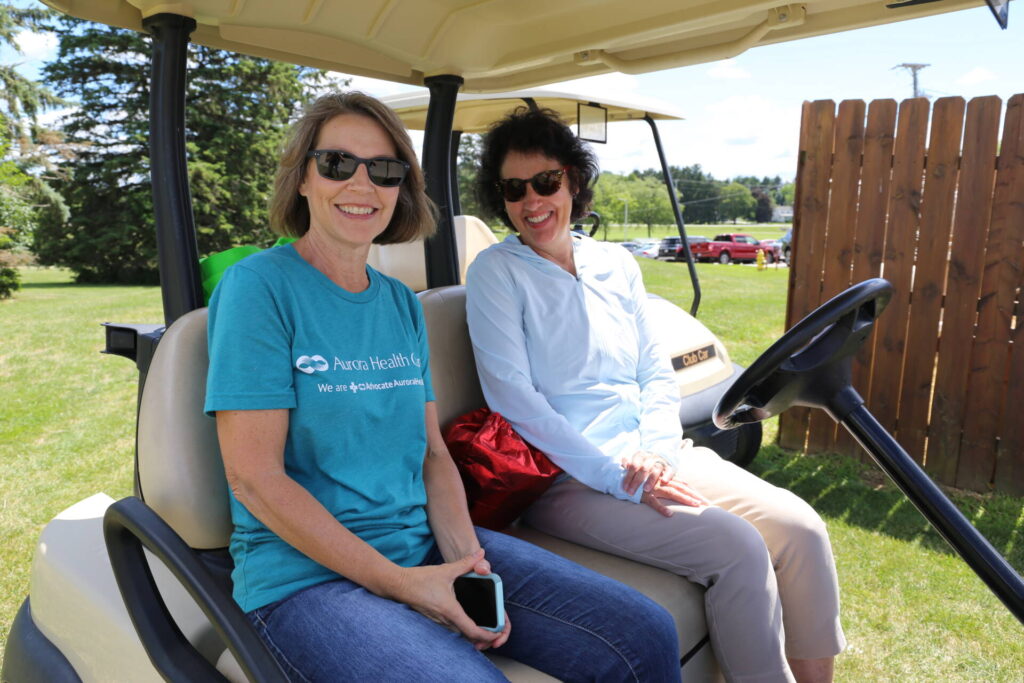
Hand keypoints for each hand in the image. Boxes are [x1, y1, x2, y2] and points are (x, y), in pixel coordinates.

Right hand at [388, 549, 510, 649]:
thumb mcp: (446, 570)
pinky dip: (464, 630)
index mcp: (450, 611)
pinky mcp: (435, 621)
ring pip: (460, 635)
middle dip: (484, 638)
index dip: (487, 636)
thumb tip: (481, 554)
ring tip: (486, 629)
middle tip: (496, 632)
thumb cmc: (420, 579)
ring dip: (474, 635)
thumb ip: (466, 563)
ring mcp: (439, 623)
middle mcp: (445, 621)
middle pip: (468, 637)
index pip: (472, 631)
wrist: (399, 585)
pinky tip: (469, 621)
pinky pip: (453, 630)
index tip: (497, 633)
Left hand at [620, 451, 674, 495]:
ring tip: (646, 489)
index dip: (628, 477)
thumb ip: (630, 463)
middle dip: (636, 482)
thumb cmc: (644, 462)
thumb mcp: (636, 460)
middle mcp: (651, 457)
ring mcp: (661, 461)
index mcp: (641, 456)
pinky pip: (669, 470)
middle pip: (643, 469)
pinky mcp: (670, 466)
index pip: (633, 466)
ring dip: (650, 479)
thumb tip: (624, 462)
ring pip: (656, 469)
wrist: (660, 455)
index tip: (624, 488)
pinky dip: (667, 475)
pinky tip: (664, 481)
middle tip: (631, 492)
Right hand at [640, 474, 711, 516]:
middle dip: (696, 496)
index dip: (695, 492)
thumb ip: (664, 485)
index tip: (706, 501)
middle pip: (682, 488)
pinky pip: (654, 502)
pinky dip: (661, 508)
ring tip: (696, 506)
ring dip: (685, 499)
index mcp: (665, 479)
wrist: (621, 477)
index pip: (684, 485)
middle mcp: (662, 482)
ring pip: (672, 493)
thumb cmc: (639, 482)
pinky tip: (670, 515)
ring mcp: (654, 488)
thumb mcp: (653, 483)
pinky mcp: (644, 495)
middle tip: (708, 504)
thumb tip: (676, 492)